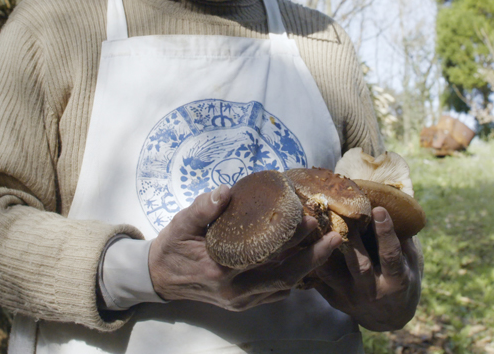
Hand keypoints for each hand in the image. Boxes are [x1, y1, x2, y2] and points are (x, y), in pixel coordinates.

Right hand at [148, 185, 341, 310]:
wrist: (159, 278)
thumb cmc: (173, 246)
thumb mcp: (181, 223)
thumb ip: (203, 208)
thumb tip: (226, 190)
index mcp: (219, 268)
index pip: (264, 254)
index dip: (290, 239)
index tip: (309, 219)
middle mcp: (234, 290)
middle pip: (283, 277)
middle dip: (313, 258)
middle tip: (334, 237)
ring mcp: (240, 301)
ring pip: (283, 287)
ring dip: (308, 268)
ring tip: (327, 246)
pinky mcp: (243, 304)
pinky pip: (275, 294)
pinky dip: (294, 278)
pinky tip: (306, 260)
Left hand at [314, 207, 423, 330]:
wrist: (389, 318)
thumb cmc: (401, 280)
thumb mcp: (411, 263)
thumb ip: (403, 239)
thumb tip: (393, 204)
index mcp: (396, 281)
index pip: (390, 255)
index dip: (385, 233)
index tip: (378, 209)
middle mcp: (373, 291)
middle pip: (359, 265)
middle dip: (350, 239)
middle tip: (340, 212)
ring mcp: (351, 297)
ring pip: (331, 273)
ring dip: (321, 248)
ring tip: (314, 224)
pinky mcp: (334, 299)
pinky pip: (318, 280)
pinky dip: (308, 261)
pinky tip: (299, 242)